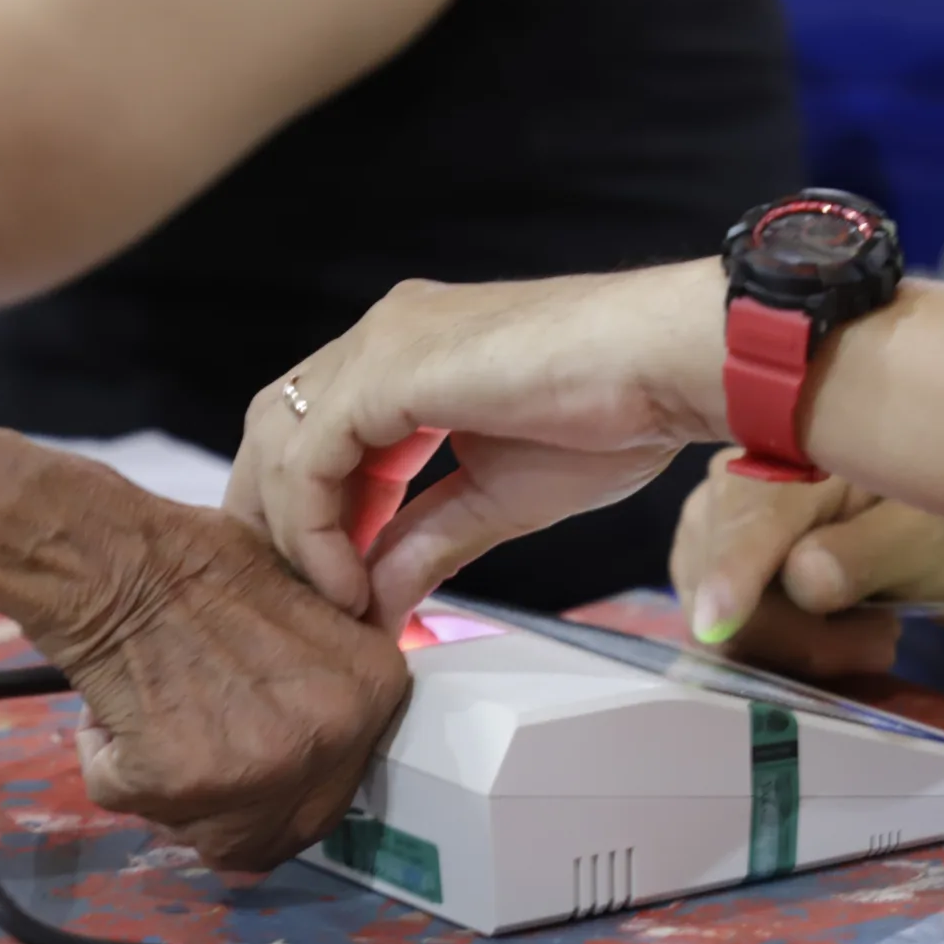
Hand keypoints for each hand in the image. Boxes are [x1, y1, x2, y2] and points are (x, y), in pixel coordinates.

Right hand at [28, 501, 410, 871]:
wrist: (125, 560)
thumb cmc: (205, 571)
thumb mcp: (308, 618)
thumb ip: (330, 690)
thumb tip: (316, 758)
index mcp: (374, 694)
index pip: (340, 786)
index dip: (288, 782)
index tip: (246, 755)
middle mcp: (330, 741)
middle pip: (285, 827)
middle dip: (236, 806)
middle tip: (193, 760)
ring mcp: (262, 770)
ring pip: (212, 834)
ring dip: (173, 796)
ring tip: (150, 723)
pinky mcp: (184, 785)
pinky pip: (139, 806)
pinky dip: (111, 768)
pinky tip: (112, 716)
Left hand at [228, 266, 723, 630]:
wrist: (668, 368)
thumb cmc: (613, 415)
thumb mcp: (496, 499)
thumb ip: (426, 544)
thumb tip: (376, 605)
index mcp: (406, 359)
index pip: (313, 434)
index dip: (310, 518)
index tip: (339, 590)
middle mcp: (381, 338)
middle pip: (275, 430)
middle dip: (276, 522)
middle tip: (304, 602)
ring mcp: (379, 343)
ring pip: (278, 441)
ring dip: (293, 533)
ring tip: (334, 601)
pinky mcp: (387, 367)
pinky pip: (310, 458)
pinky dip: (315, 528)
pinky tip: (351, 582)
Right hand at [669, 447, 943, 680]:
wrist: (909, 530)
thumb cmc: (921, 519)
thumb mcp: (923, 531)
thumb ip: (870, 549)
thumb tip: (804, 579)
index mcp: (787, 450)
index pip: (748, 518)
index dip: (732, 571)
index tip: (717, 622)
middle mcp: (725, 483)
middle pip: (726, 585)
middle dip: (800, 634)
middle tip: (882, 641)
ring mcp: (704, 531)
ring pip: (722, 621)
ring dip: (798, 647)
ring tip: (869, 633)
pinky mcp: (699, 574)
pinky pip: (725, 635)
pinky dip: (781, 651)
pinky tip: (831, 635)